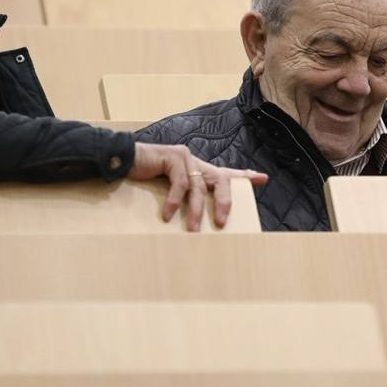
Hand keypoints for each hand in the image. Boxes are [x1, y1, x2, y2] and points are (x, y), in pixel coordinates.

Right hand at [127, 143, 267, 231]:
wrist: (123, 162)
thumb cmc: (144, 180)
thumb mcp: (169, 192)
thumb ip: (185, 201)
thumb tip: (193, 225)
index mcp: (198, 170)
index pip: (226, 173)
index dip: (244, 176)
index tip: (263, 178)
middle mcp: (195, 162)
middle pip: (221, 180)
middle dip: (225, 202)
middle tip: (223, 223)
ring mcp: (185, 157)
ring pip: (199, 187)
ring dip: (196, 211)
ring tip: (192, 230)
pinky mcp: (173, 156)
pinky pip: (179, 183)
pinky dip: (174, 201)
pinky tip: (166, 215)